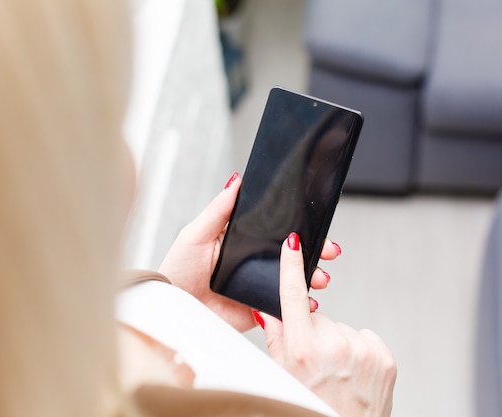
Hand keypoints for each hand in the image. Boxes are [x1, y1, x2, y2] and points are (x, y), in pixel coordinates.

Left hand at [158, 172, 341, 331]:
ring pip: (294, 280)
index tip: (319, 225)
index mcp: (245, 241)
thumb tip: (236, 180)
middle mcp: (256, 263)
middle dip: (317, 252)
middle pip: (293, 255)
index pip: (279, 232)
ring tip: (318, 279)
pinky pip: (284, 308)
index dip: (301, 229)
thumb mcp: (197, 232)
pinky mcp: (259, 309)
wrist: (172, 305)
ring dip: (312, 278)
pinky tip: (308, 303)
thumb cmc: (178, 268)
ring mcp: (260, 286)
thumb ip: (219, 209)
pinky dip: (299, 306)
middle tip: (328, 251)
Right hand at [259, 233, 396, 416]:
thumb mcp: (282, 376)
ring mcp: (362, 351)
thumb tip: (268, 311)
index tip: (292, 243)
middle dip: (315, 333)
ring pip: (343, 329)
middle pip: (319, 318)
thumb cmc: (307, 408)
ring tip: (337, 374)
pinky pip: (365, 336)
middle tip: (316, 364)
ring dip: (339, 344)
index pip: (293, 296)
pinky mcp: (384, 358)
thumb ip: (276, 339)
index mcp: (302, 350)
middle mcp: (333, 346)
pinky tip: (354, 373)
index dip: (291, 266)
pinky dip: (360, 350)